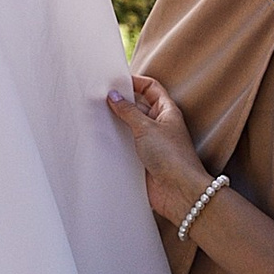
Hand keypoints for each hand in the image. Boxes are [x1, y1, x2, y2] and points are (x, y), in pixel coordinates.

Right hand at [106, 70, 209, 227]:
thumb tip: (114, 96)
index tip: (115, 81)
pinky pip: (124, 146)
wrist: (179, 192)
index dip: (135, 82)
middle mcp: (158, 125)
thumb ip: (128, 111)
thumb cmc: (172, 157)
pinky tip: (99, 139)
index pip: (150, 88)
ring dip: (115, 123)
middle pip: (137, 107)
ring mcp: (149, 143)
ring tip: (95, 116)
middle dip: (120, 102)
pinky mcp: (141, 160)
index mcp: (166, 111)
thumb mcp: (147, 128)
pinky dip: (114, 143)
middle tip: (100, 98)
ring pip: (128, 127)